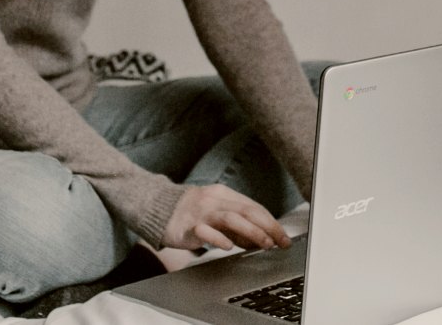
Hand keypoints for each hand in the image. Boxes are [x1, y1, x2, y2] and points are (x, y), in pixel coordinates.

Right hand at [161, 184, 291, 251]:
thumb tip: (259, 239)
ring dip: (251, 231)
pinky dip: (219, 238)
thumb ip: (236, 224)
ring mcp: (201, 212)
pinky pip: (205, 231)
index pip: (253, 207)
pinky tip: (229, 246)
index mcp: (224, 194)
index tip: (283, 237)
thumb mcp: (216, 212)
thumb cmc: (191, 212)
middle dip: (268, 227)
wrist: (158, 208)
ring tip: (264, 244)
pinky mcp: (188, 226)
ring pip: (231, 218)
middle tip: (280, 241)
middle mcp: (214, 200)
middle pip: (246, 211)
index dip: (271, 222)